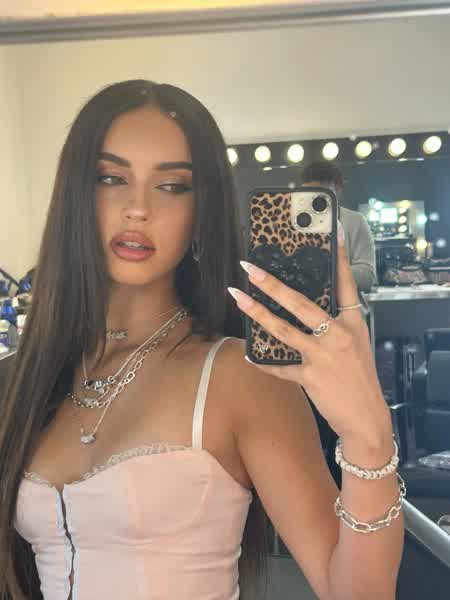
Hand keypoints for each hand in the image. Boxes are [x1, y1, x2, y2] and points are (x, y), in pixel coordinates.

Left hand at [228, 230, 391, 445]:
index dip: (339, 258)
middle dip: (272, 284)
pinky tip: (250, 357)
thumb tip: (308, 308)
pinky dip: (264, 363)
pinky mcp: (310, 377)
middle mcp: (338, 335)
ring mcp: (323, 356)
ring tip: (237, 297)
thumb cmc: (360, 378)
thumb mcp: (355, 345)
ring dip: (256, 312)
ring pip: (283, 329)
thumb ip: (335, 325)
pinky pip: (280, 367)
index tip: (334, 231)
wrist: (367, 417)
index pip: (346, 284)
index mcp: (352, 323)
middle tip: (249, 268)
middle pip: (301, 303)